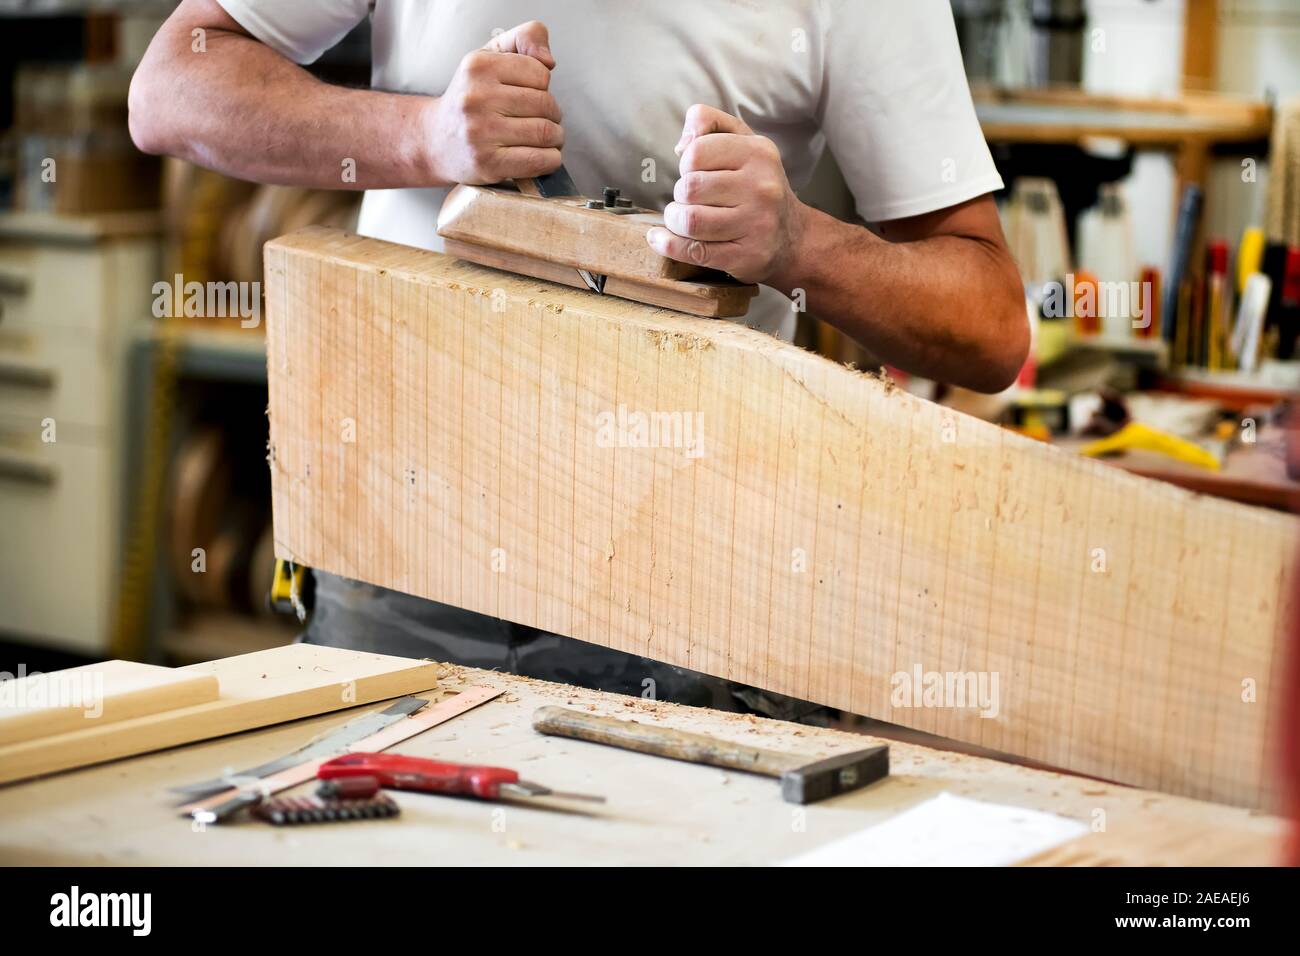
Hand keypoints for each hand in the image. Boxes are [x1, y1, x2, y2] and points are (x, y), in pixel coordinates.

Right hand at [423, 21, 563, 184]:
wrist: (435, 140)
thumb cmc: (471, 97)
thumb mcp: (490, 56)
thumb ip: (524, 38)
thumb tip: (549, 60)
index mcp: (479, 66)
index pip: (540, 72)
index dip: (544, 86)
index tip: (532, 94)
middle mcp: (476, 97)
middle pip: (545, 104)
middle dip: (553, 114)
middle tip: (543, 120)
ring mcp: (480, 132)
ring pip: (545, 132)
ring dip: (555, 138)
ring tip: (545, 138)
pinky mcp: (487, 163)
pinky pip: (538, 160)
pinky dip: (551, 160)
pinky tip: (543, 156)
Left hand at [647, 104, 806, 284]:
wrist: (793, 237)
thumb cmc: (756, 184)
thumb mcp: (742, 141)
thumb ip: (708, 122)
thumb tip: (681, 145)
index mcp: (759, 153)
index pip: (696, 152)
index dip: (686, 164)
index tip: (695, 173)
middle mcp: (761, 187)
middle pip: (690, 188)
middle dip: (680, 195)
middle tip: (690, 200)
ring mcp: (756, 224)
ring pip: (690, 221)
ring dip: (674, 221)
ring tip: (681, 219)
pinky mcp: (746, 256)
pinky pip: (693, 251)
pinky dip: (668, 245)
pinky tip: (661, 239)